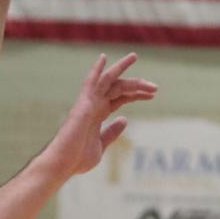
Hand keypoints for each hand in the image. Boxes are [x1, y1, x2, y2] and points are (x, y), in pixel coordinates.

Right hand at [45, 53, 157, 180]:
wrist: (64, 162)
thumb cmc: (78, 158)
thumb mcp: (102, 144)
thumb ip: (112, 132)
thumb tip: (124, 119)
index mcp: (98, 115)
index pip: (120, 98)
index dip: (136, 95)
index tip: (152, 95)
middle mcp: (93, 106)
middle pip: (118, 88)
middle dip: (136, 84)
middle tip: (155, 87)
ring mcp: (88, 104)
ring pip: (107, 81)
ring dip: (121, 68)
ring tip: (134, 56)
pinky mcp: (84, 104)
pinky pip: (91, 83)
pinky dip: (97, 70)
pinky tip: (103, 57)